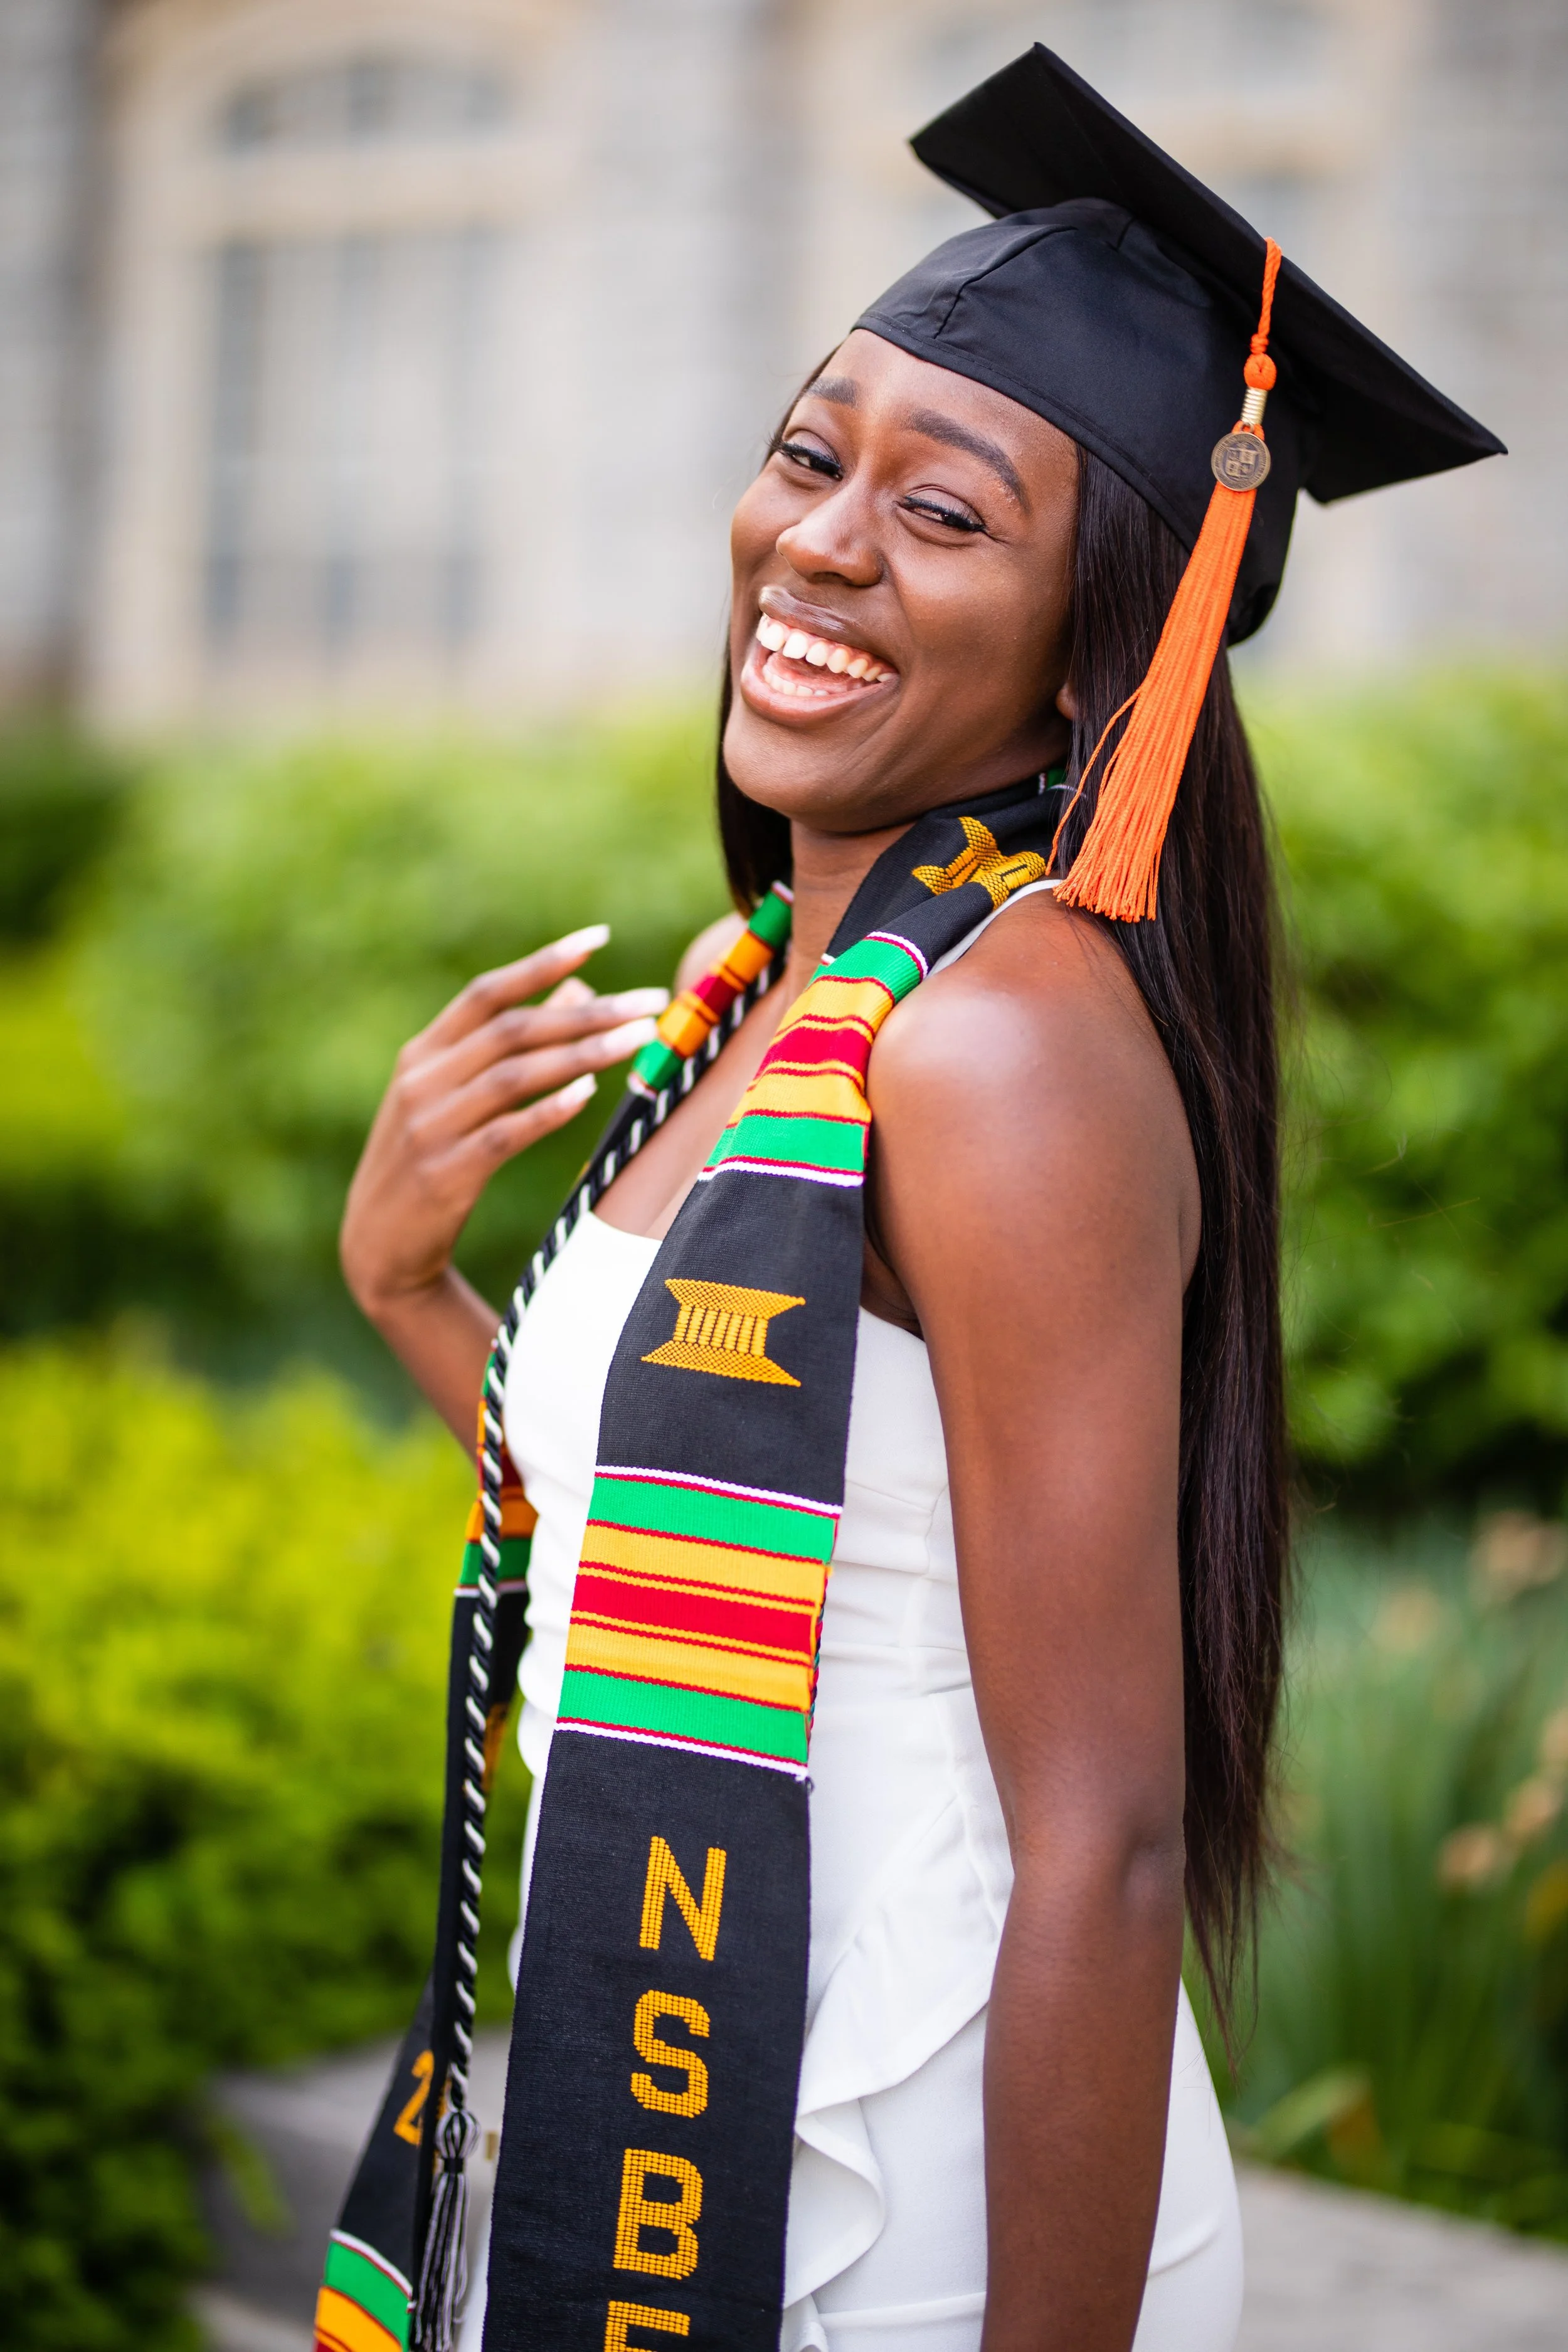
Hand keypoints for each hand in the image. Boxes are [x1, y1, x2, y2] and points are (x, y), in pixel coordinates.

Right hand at [341, 924, 664, 1324]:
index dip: (542, 962)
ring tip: (640, 1039)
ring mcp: (428, 1127)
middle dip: (588, 1012)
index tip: (600, 937)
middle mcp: (421, 1081)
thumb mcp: (456, 1097)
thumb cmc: (431, 1160)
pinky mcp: (444, 1175)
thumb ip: (513, 1045)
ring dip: (582, 1053)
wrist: (378, 1246)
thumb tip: (581, 989)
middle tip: (650, 1001)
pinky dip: (546, 1110)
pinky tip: (589, 1091)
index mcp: (422, 1053)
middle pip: (511, 1030)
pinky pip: (504, 1134)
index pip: (487, 992)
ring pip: (513, 1076)